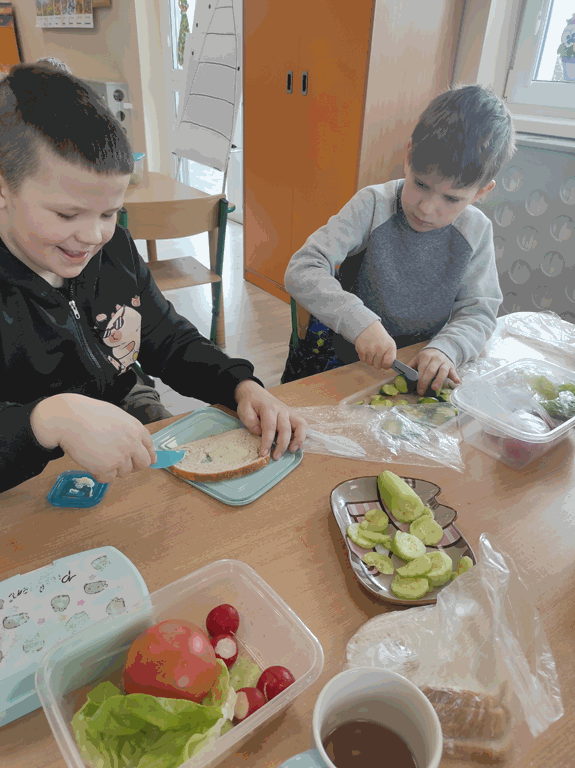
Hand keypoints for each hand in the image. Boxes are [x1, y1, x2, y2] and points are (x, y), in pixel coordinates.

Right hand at [30, 394, 156, 482]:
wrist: (70, 419)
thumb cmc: (88, 414)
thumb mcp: (117, 417)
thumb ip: (129, 431)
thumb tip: (136, 443)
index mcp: (137, 429)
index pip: (150, 449)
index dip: (147, 456)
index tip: (146, 461)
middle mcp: (132, 444)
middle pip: (143, 465)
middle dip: (134, 466)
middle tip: (120, 463)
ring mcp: (121, 457)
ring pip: (124, 473)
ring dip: (113, 468)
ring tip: (98, 455)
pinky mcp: (106, 468)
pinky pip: (108, 479)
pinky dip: (100, 474)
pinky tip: (91, 461)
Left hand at [234, 380, 305, 460]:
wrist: (255, 392)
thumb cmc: (250, 403)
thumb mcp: (243, 409)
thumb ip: (250, 420)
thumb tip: (259, 432)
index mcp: (269, 408)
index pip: (270, 427)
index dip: (267, 442)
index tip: (264, 453)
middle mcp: (282, 410)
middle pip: (286, 428)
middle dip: (282, 445)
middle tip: (276, 457)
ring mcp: (289, 412)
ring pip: (300, 425)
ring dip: (298, 439)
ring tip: (292, 450)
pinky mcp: (292, 416)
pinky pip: (302, 425)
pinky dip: (301, 435)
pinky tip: (295, 445)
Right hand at [355, 321, 396, 369]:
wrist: (368, 328)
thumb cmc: (380, 338)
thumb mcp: (389, 344)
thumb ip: (390, 357)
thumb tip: (386, 367)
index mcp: (389, 347)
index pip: (388, 363)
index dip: (386, 365)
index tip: (384, 362)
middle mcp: (380, 348)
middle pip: (377, 366)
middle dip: (377, 363)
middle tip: (376, 355)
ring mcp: (370, 349)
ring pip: (369, 364)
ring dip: (370, 360)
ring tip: (371, 351)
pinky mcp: (361, 349)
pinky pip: (363, 360)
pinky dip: (364, 357)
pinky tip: (366, 350)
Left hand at [407, 347, 460, 395]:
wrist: (442, 349)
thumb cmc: (428, 357)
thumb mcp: (418, 358)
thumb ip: (411, 365)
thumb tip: (401, 375)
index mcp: (426, 356)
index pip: (422, 368)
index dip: (419, 379)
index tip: (417, 389)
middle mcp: (436, 358)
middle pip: (430, 370)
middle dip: (425, 381)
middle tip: (422, 391)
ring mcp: (444, 362)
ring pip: (442, 371)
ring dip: (439, 380)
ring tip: (435, 388)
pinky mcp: (452, 366)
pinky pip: (454, 371)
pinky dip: (455, 376)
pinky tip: (457, 382)